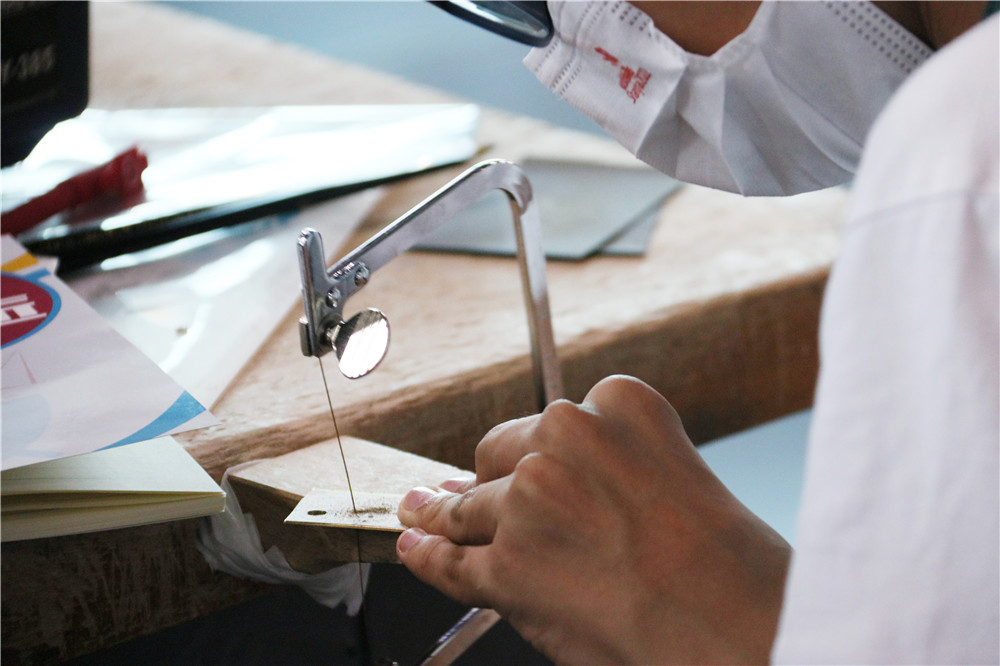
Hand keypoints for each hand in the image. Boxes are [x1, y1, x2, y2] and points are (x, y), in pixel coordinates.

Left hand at [396, 375, 789, 663]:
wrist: (736, 625)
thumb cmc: (728, 564)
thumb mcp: (676, 475)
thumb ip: (613, 466)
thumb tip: (542, 479)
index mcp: (618, 404)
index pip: (552, 422)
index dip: (535, 452)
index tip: (530, 463)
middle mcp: (566, 438)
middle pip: (500, 453)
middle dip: (496, 479)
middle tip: (489, 499)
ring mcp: (528, 500)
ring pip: (469, 507)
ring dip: (447, 514)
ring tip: (424, 513)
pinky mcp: (505, 563)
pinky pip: (449, 560)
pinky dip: (425, 556)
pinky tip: (415, 547)